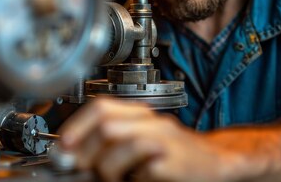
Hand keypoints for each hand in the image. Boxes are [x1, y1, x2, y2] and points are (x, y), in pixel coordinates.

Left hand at [58, 98, 224, 181]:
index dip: (76, 126)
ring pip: (119, 145)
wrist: (217, 164)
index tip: (64, 146)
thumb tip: (72, 152)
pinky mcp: (172, 163)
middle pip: (106, 125)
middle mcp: (152, 123)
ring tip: (114, 178)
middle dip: (86, 150)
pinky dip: (133, 179)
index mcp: (141, 114)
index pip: (100, 107)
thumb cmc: (176, 155)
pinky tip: (138, 180)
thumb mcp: (143, 139)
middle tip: (84, 167)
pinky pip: (141, 170)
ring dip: (107, 168)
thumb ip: (111, 141)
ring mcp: (163, 141)